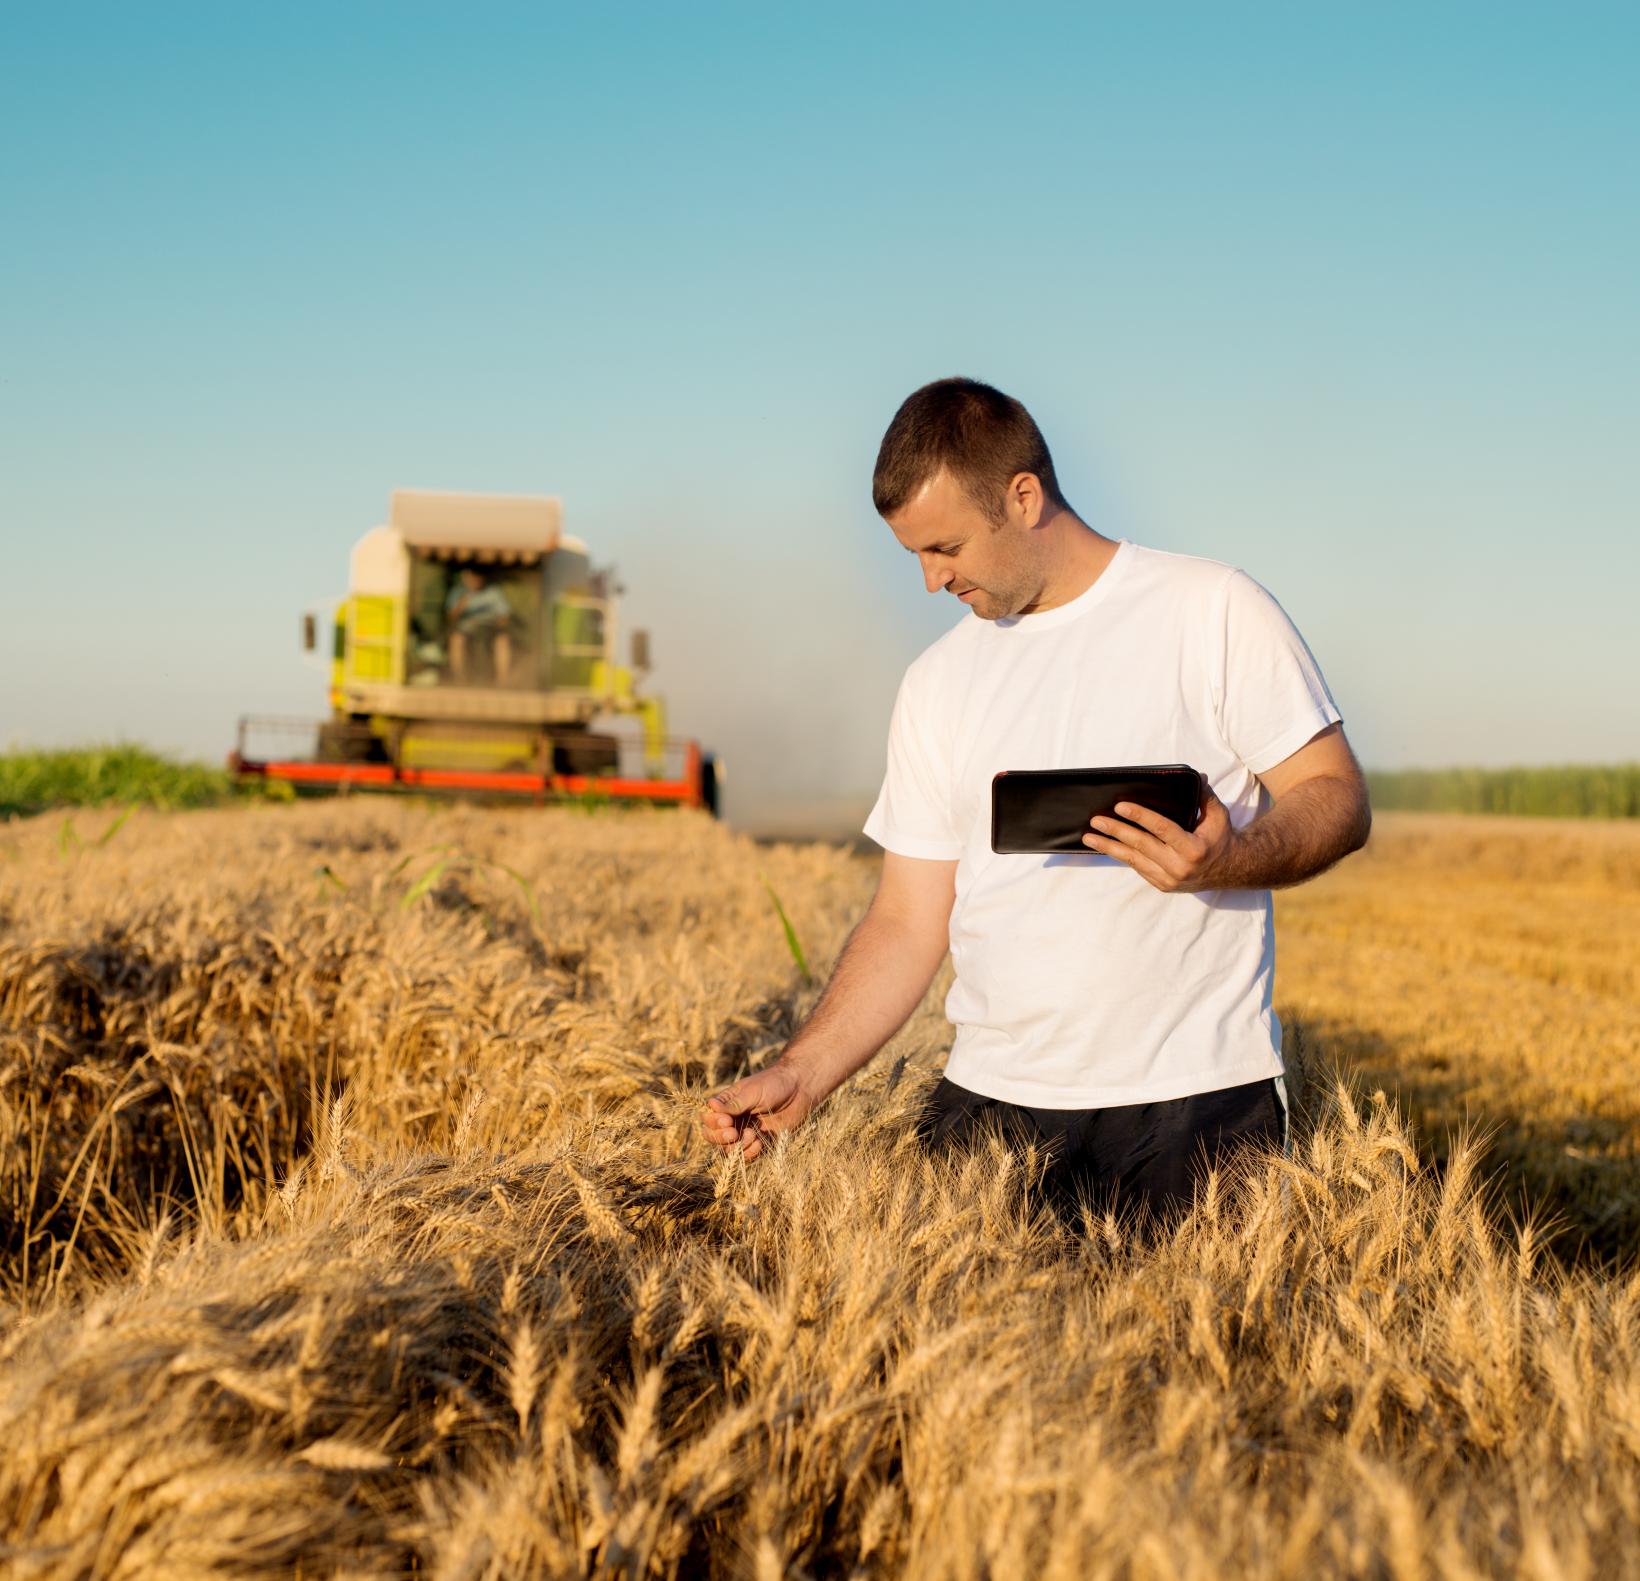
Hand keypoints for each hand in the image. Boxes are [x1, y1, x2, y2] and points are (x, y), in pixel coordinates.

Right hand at [701, 1062, 816, 1159]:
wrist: (800, 1089)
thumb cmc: (775, 1084)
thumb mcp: (753, 1092)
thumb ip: (733, 1103)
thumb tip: (710, 1105)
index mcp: (727, 1104)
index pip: (708, 1119)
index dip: (713, 1123)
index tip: (727, 1121)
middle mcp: (732, 1120)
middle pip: (713, 1137)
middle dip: (721, 1138)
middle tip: (734, 1133)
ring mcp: (744, 1133)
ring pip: (728, 1150)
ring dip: (737, 1147)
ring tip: (753, 1135)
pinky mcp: (759, 1143)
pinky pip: (746, 1156)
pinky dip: (749, 1153)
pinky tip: (760, 1143)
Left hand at [1082, 784, 1236, 892]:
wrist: (1229, 871)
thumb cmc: (1220, 838)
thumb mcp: (1217, 816)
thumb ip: (1205, 795)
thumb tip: (1195, 775)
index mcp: (1193, 848)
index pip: (1162, 829)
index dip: (1140, 816)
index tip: (1120, 806)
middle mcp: (1179, 867)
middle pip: (1141, 845)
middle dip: (1116, 831)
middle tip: (1096, 820)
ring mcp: (1169, 879)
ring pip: (1133, 860)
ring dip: (1109, 847)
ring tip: (1089, 837)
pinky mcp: (1162, 885)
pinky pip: (1137, 867)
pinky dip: (1121, 856)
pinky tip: (1106, 846)